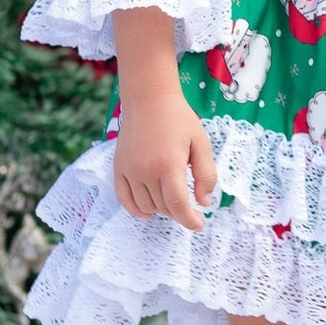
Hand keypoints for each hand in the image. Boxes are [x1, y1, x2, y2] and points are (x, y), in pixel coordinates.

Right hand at [113, 96, 218, 228]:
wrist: (149, 99)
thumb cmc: (179, 119)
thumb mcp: (201, 143)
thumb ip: (206, 174)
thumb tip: (204, 202)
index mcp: (169, 165)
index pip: (178, 205)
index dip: (190, 220)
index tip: (199, 224)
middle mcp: (146, 171)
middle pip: (163, 207)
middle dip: (179, 212)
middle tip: (190, 206)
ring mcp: (129, 170)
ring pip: (145, 206)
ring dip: (161, 210)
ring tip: (172, 202)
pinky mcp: (118, 167)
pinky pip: (124, 198)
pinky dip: (135, 210)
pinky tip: (147, 213)